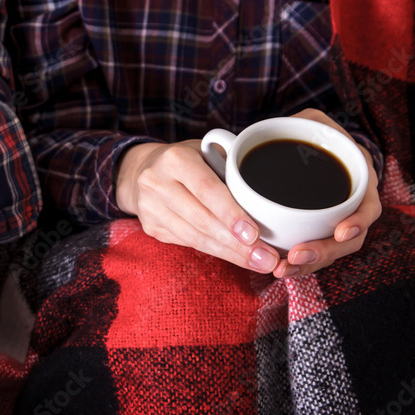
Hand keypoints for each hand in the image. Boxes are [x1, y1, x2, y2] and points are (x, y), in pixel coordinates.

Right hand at [115, 139, 283, 273]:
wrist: (143, 169)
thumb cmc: (189, 160)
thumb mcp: (208, 151)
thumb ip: (232, 170)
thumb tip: (271, 204)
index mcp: (175, 159)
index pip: (207, 190)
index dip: (231, 214)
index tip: (254, 235)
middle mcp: (156, 182)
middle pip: (202, 220)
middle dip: (237, 244)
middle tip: (266, 259)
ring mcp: (149, 208)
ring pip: (195, 237)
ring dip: (229, 253)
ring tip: (257, 263)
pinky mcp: (150, 227)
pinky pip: (187, 243)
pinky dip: (214, 251)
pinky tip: (235, 256)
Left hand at [268, 109, 381, 276]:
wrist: (285, 150)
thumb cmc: (298, 134)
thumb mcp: (303, 124)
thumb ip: (294, 127)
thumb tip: (244, 143)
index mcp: (355, 172)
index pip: (369, 203)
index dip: (359, 220)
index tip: (340, 232)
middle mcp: (350, 198)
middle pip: (350, 237)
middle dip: (324, 252)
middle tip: (295, 257)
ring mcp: (335, 217)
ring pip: (331, 250)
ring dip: (310, 264)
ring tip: (283, 269)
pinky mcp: (317, 231)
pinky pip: (314, 252)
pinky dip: (299, 263)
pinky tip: (281, 268)